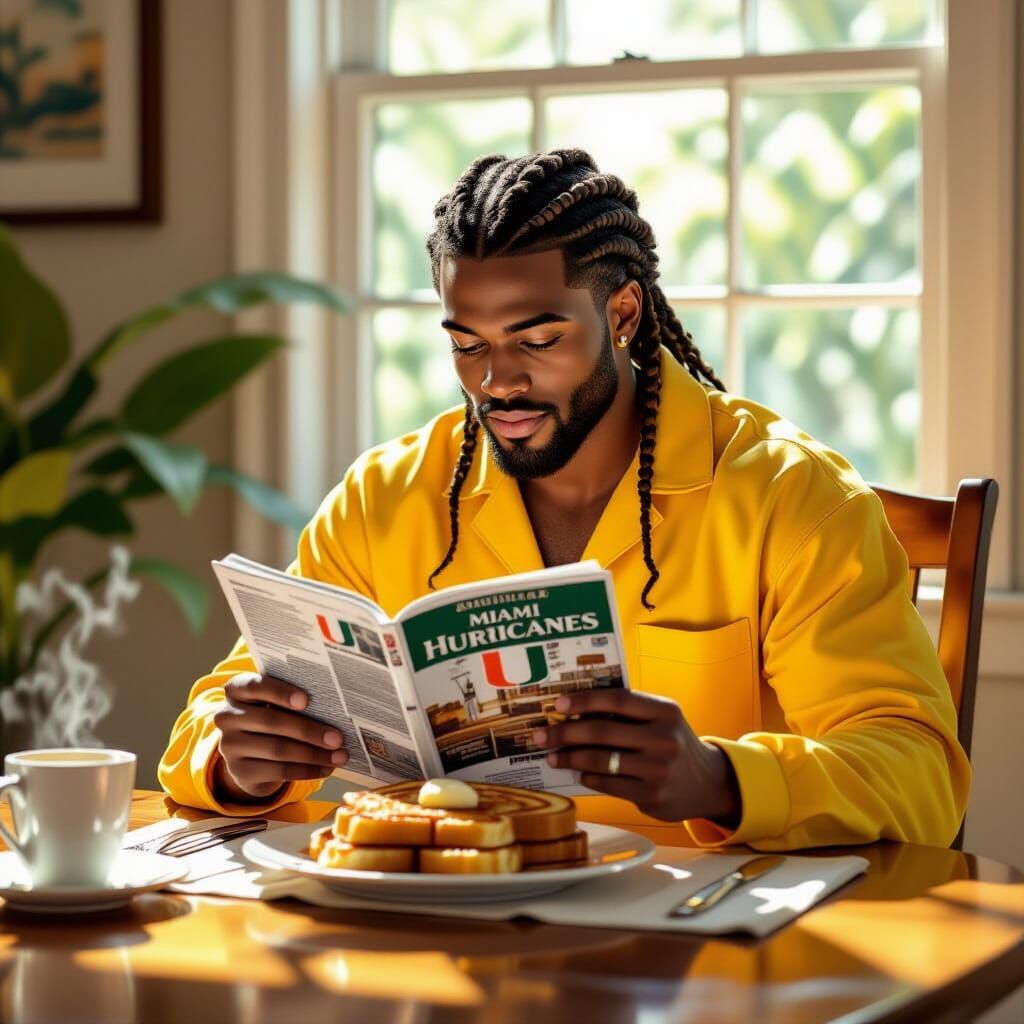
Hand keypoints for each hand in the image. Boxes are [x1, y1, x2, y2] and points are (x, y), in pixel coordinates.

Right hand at [212, 673, 348, 801]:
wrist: (250, 753)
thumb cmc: (274, 716)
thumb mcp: (277, 703)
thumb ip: (295, 699)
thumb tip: (336, 708)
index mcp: (237, 690)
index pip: (254, 686)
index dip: (280, 693)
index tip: (306, 700)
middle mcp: (227, 716)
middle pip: (271, 721)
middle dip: (308, 730)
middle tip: (337, 738)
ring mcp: (229, 745)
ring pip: (278, 749)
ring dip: (313, 754)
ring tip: (338, 756)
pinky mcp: (239, 771)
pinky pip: (278, 771)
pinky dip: (307, 770)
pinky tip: (325, 768)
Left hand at [532, 689, 740, 825]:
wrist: (707, 781)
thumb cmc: (670, 741)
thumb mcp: (661, 719)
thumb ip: (629, 712)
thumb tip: (575, 708)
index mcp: (665, 710)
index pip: (617, 699)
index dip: (585, 700)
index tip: (558, 704)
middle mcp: (664, 738)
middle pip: (603, 732)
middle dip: (565, 733)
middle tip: (542, 736)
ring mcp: (659, 769)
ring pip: (601, 760)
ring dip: (570, 757)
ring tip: (553, 757)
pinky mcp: (652, 795)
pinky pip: (609, 784)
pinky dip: (588, 777)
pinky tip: (578, 772)